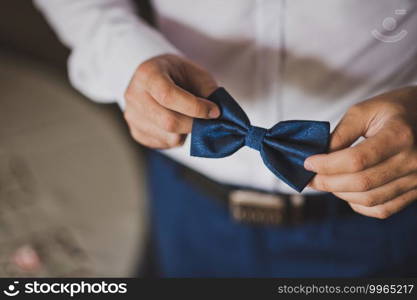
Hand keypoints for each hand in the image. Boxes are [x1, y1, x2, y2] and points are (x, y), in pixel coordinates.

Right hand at [123, 54, 219, 148]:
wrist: (156, 77)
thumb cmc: (178, 74)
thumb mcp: (196, 73)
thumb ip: (208, 92)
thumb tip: (221, 115)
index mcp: (147, 74)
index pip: (168, 96)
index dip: (195, 107)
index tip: (214, 111)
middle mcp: (134, 95)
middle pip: (168, 121)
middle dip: (195, 124)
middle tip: (208, 121)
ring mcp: (132, 116)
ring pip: (168, 137)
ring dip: (187, 132)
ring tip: (190, 118)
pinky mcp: (136, 132)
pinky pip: (164, 144)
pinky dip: (178, 138)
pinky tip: (179, 124)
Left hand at [305, 86, 416, 218]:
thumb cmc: (391, 110)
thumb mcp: (364, 111)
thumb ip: (341, 134)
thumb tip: (318, 158)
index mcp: (399, 135)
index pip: (357, 160)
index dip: (327, 165)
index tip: (307, 163)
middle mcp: (413, 161)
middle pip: (362, 183)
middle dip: (328, 182)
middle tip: (309, 178)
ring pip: (370, 199)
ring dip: (340, 194)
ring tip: (325, 183)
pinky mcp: (415, 191)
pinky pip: (383, 209)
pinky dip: (359, 205)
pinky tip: (346, 192)